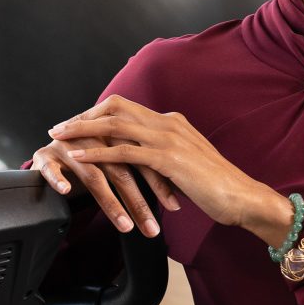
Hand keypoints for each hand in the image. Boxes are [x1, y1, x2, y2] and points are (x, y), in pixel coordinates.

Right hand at [31, 132, 180, 236]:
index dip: (160, 183)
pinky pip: (50, 168)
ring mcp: (70, 146)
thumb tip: (178, 197)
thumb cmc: (94, 152)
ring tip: (125, 226)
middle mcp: (95, 139)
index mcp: (117, 136)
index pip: (143, 160)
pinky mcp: (46, 156)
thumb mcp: (121, 157)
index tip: (175, 207)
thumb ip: (145, 169)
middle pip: (121, 171)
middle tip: (153, 229)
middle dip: (139, 202)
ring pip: (91, 176)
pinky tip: (67, 191)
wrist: (56, 137)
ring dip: (110, 203)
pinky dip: (57, 178)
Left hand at [46, 94, 261, 229]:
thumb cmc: (217, 187)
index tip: (78, 124)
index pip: (127, 107)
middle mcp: (169, 123)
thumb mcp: (188, 164)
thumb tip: (146, 164)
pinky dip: (98, 153)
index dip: (98, 113)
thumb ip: (166, 157)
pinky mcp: (168, 159)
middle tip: (60, 127)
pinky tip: (79, 159)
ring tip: (60, 137)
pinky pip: (124, 152)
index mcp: (173, 122)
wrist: (242, 197)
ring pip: (115, 126)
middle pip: (116, 108)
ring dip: (83, 130)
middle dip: (84, 115)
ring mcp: (169, 139)